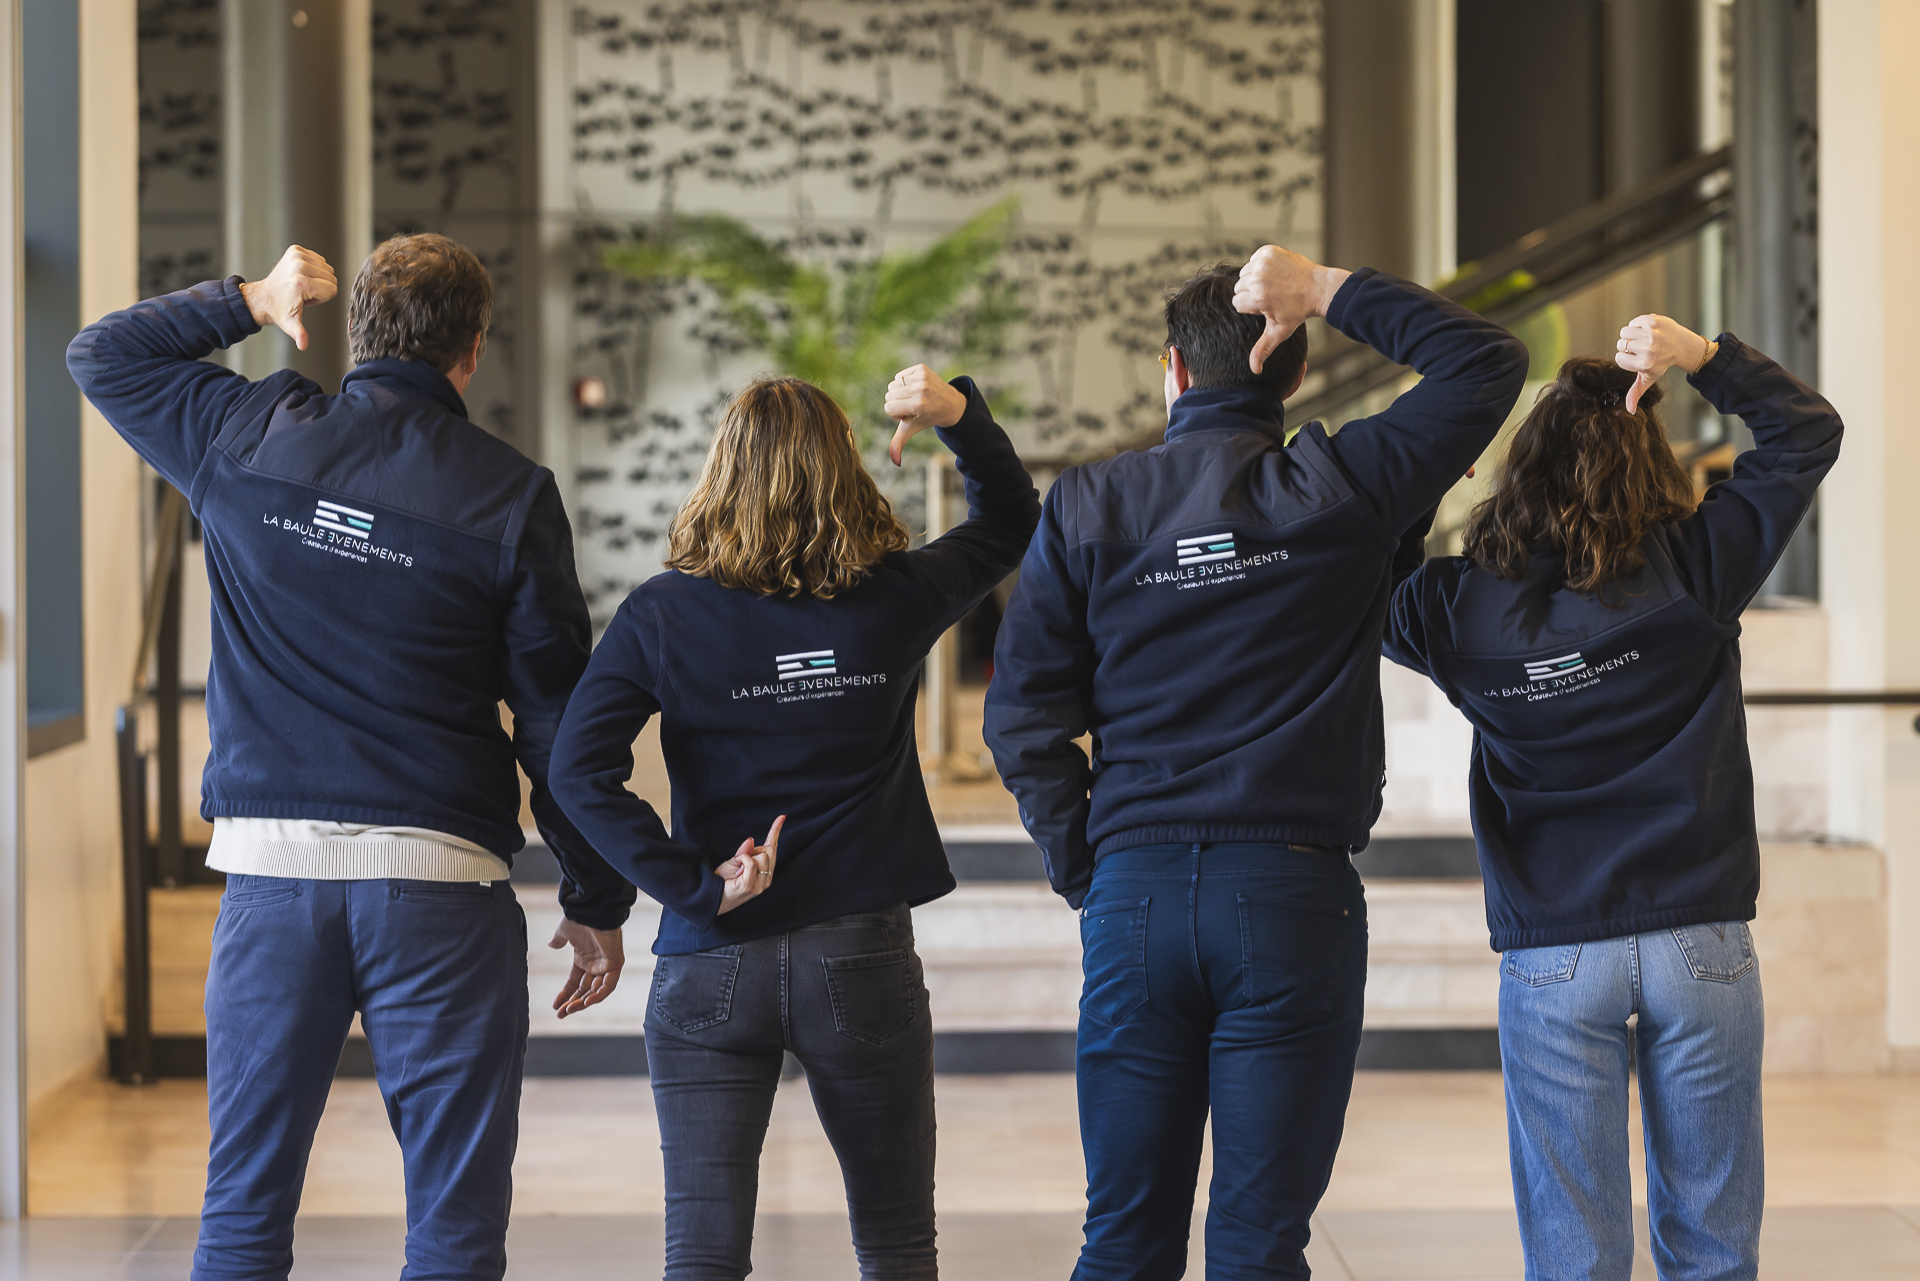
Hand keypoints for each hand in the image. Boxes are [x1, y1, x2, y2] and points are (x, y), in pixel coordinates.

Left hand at [239, 245, 337, 350]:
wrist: (262, 297)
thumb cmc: (279, 311)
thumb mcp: (291, 324)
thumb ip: (300, 334)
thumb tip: (303, 345)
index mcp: (301, 283)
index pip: (332, 289)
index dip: (322, 298)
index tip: (307, 300)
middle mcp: (299, 266)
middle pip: (331, 277)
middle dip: (321, 287)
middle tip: (304, 293)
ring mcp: (297, 256)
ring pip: (327, 268)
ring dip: (318, 278)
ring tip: (301, 285)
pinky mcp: (295, 250)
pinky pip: (319, 259)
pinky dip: (313, 267)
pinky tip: (300, 276)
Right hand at [548, 919, 624, 1018]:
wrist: (591, 910)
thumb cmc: (579, 918)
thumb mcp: (564, 932)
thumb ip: (558, 940)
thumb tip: (551, 945)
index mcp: (583, 958)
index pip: (575, 982)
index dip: (565, 994)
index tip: (555, 1006)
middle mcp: (595, 964)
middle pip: (584, 990)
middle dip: (572, 1003)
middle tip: (561, 1014)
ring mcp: (605, 964)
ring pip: (596, 991)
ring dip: (583, 1002)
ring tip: (569, 1010)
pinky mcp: (615, 963)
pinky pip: (609, 985)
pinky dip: (598, 994)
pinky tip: (586, 1002)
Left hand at [715, 814, 784, 914]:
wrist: (712, 900)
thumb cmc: (723, 883)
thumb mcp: (733, 862)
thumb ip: (744, 852)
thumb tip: (752, 840)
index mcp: (765, 872)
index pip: (773, 849)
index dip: (776, 831)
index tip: (782, 817)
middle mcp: (766, 879)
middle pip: (769, 850)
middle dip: (755, 851)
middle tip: (740, 863)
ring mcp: (760, 884)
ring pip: (761, 856)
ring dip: (746, 857)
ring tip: (738, 871)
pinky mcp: (751, 886)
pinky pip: (751, 862)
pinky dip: (742, 861)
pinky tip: (736, 871)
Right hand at [883, 365, 967, 465]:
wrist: (950, 403)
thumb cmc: (928, 417)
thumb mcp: (912, 429)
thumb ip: (899, 444)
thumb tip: (895, 462)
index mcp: (918, 405)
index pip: (888, 408)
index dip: (896, 413)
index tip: (908, 414)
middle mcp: (920, 389)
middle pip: (889, 396)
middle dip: (897, 402)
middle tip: (912, 406)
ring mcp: (922, 377)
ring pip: (893, 385)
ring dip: (900, 392)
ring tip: (913, 397)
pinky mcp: (922, 368)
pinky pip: (900, 376)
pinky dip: (904, 382)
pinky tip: (916, 387)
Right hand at [1233, 245, 1349, 374]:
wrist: (1318, 288)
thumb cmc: (1298, 311)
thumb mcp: (1279, 332)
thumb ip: (1263, 349)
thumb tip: (1254, 370)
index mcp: (1257, 297)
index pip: (1238, 303)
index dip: (1251, 307)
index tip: (1267, 307)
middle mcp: (1258, 278)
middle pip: (1239, 287)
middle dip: (1252, 293)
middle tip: (1272, 296)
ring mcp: (1263, 262)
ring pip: (1245, 273)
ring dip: (1256, 278)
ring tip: (1274, 285)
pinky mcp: (1269, 251)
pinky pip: (1254, 259)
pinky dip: (1262, 264)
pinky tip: (1276, 273)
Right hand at [1615, 314, 1714, 412]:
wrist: (1682, 345)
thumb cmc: (1662, 362)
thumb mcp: (1649, 377)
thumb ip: (1636, 392)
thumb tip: (1629, 410)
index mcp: (1645, 363)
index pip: (1619, 359)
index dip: (1626, 359)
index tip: (1638, 358)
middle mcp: (1648, 348)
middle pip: (1621, 344)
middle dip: (1628, 347)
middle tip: (1642, 348)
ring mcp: (1651, 333)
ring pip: (1624, 332)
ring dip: (1631, 336)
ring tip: (1643, 339)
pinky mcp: (1652, 320)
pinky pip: (1632, 323)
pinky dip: (1637, 326)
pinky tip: (1647, 331)